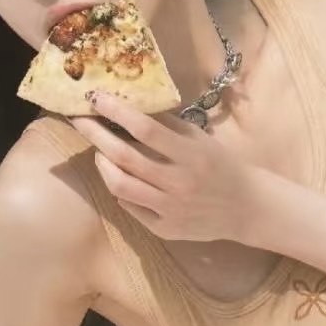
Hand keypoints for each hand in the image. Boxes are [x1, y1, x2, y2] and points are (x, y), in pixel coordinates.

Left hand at [70, 91, 262, 243]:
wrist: (246, 207)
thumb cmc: (222, 166)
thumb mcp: (201, 140)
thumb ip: (169, 126)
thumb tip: (129, 106)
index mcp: (191, 154)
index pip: (146, 129)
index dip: (116, 111)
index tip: (94, 97)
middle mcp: (179, 182)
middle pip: (125, 157)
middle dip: (96, 134)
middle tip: (79, 120)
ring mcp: (170, 208)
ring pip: (120, 185)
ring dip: (102, 164)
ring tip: (98, 152)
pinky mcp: (165, 228)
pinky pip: (130, 207)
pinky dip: (120, 190)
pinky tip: (120, 178)